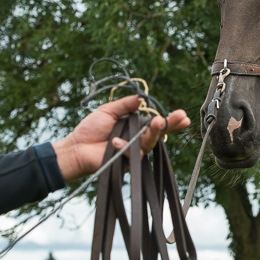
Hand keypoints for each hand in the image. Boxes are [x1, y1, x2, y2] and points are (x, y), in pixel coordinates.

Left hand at [53, 96, 190, 180]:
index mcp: (135, 126)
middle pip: (158, 133)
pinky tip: (115, 142)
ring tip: (158, 122)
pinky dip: (124, 146)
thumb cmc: (90, 129)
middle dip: (170, 125)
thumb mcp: (108, 111)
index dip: (170, 121)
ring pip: (150, 143)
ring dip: (154, 133)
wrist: (76, 147)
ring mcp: (133, 151)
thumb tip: (141, 97)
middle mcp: (137, 139)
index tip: (184, 115)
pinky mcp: (126, 162)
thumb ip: (125, 105)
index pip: (156, 123)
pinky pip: (132, 154)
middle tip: (181, 117)